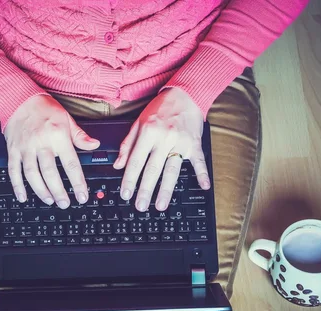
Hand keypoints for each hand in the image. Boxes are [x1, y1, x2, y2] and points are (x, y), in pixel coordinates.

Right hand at [4, 95, 99, 207]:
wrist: (19, 99)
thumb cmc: (44, 109)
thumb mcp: (67, 119)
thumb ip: (80, 136)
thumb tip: (95, 145)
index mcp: (58, 136)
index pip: (71, 164)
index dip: (78, 182)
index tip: (82, 195)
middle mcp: (41, 143)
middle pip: (50, 172)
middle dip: (59, 191)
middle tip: (65, 203)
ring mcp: (25, 148)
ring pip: (32, 174)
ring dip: (41, 190)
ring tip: (49, 200)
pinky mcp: (13, 150)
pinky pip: (14, 171)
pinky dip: (17, 186)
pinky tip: (23, 197)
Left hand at [113, 87, 209, 211]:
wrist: (185, 95)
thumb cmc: (160, 109)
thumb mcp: (138, 123)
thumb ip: (127, 145)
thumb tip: (117, 165)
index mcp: (148, 133)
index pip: (136, 160)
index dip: (129, 179)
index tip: (125, 194)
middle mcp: (164, 138)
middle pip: (153, 169)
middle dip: (145, 190)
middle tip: (140, 206)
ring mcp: (181, 142)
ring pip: (172, 169)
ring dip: (166, 189)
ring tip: (161, 205)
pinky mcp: (195, 144)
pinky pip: (198, 161)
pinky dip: (202, 174)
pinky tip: (203, 186)